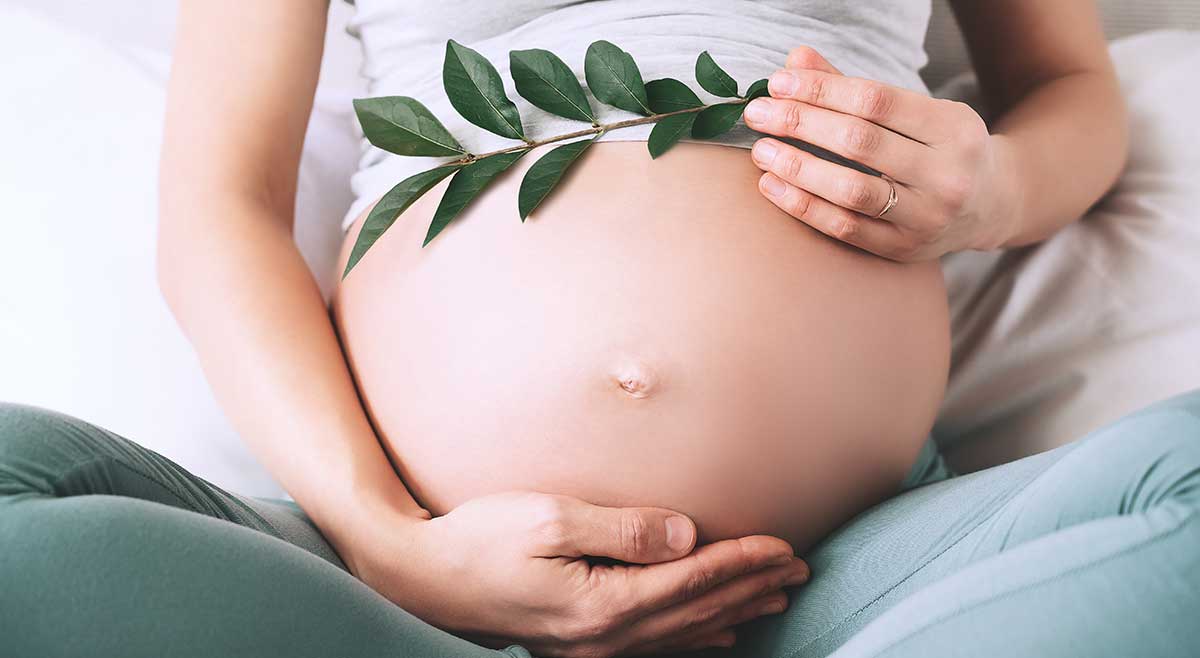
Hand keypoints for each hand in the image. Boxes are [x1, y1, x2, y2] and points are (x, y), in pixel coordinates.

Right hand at [349, 491, 809, 656]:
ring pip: (682, 633)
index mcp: (602, 606)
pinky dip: (695, 635)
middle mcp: (604, 638)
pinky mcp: (578, 644)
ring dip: (732, 612)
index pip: (691, 582)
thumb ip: (622, 529)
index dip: (742, 563)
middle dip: (751, 589)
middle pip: (697, 613)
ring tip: (774, 599)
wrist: (420, 576)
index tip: (785, 547)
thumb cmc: (480, 539)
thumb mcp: (550, 519)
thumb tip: (686, 534)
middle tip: (800, 571)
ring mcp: (591, 648)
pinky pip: (655, 645)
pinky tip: (715, 632)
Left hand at [742, 46, 1019, 260]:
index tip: (778, 83)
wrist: (992, 205)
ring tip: (762, 152)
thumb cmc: (940, 147)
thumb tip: (796, 59)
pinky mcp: (904, 249)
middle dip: (800, 124)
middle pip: (859, 143)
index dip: (821, 90)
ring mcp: (927, 216)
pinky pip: (845, 227)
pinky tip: (772, 187)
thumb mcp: (915, 111)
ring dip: (798, 168)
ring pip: (851, 190)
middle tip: (758, 114)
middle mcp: (946, 173)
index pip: (874, 101)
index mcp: (952, 126)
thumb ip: (854, 89)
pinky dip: (803, 206)